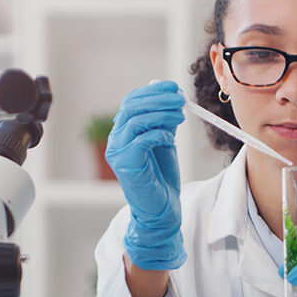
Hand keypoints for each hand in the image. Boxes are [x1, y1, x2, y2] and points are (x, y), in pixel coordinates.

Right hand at [105, 81, 185, 269]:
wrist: (161, 209)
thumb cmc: (162, 177)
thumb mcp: (164, 142)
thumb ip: (163, 122)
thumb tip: (173, 97)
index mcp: (123, 132)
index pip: (131, 101)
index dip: (153, 92)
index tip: (174, 87)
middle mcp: (116, 140)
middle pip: (131, 107)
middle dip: (157, 99)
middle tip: (180, 98)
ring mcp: (118, 152)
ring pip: (135, 121)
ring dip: (161, 114)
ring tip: (181, 114)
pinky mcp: (126, 165)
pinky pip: (141, 141)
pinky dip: (158, 134)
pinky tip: (171, 137)